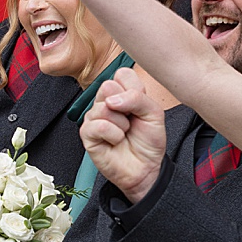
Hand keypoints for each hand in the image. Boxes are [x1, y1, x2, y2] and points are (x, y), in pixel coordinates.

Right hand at [81, 69, 168, 202]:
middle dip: (127, 106)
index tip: (140, 107)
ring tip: (124, 133)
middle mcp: (105, 103)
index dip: (135, 89)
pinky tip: (115, 141)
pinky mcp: (86, 134)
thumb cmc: (148, 141)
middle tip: (130, 120)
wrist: (145, 167)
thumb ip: (138, 98)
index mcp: (121, 93)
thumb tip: (112, 100)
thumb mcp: (154, 114)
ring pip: (103, 107)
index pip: (122, 74)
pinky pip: (98, 125)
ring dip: (122, 124)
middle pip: (108, 86)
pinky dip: (113, 135)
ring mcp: (94, 117)